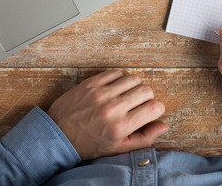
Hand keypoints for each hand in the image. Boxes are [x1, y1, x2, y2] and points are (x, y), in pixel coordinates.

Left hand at [47, 70, 168, 159]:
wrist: (57, 135)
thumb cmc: (88, 144)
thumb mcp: (117, 149)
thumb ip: (144, 138)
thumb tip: (163, 126)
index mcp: (121, 127)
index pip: (155, 108)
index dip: (156, 110)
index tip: (149, 112)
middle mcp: (113, 108)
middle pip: (147, 90)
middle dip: (146, 98)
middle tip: (136, 105)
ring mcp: (102, 93)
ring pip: (133, 78)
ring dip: (133, 87)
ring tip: (125, 96)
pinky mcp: (92, 83)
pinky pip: (116, 72)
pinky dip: (119, 79)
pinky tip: (114, 89)